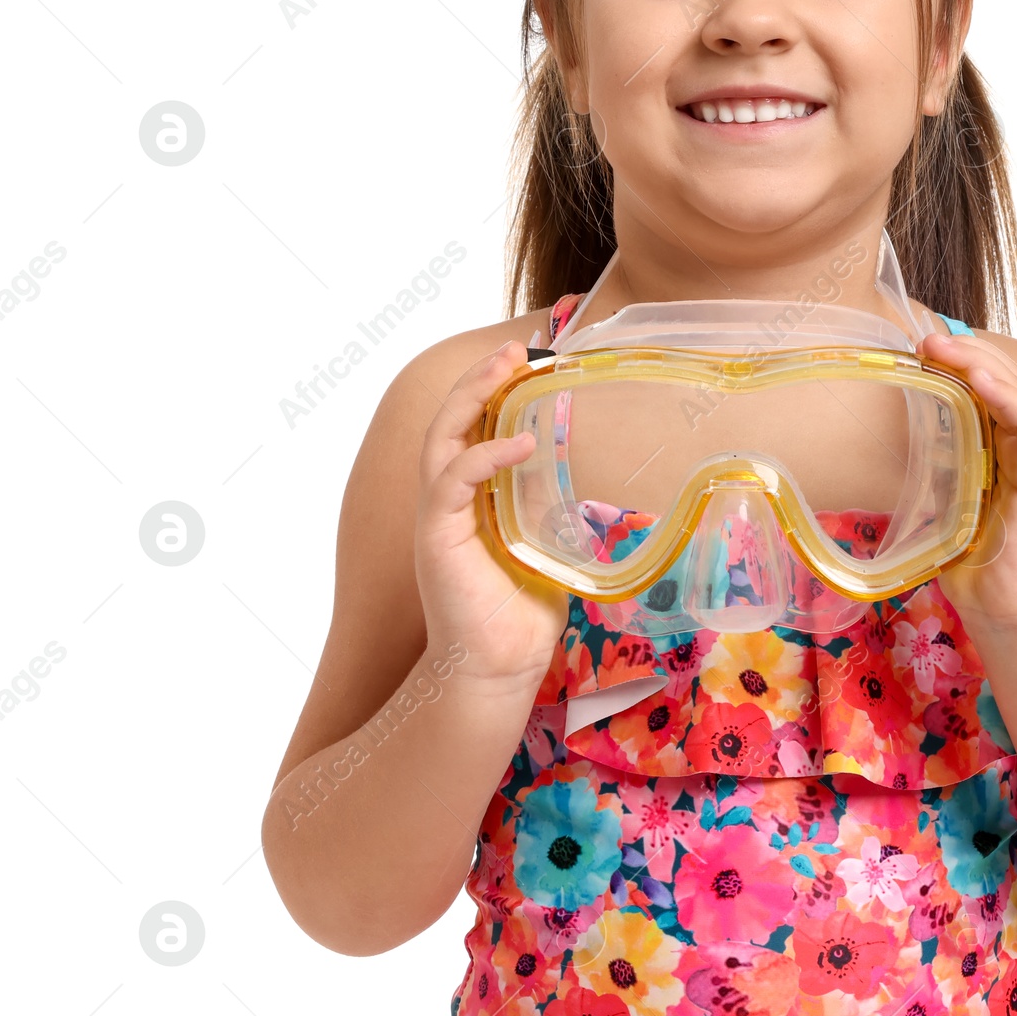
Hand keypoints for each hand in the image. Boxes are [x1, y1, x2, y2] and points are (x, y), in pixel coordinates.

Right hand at [412, 337, 568, 690]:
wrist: (499, 666)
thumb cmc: (520, 612)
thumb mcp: (544, 544)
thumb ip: (548, 508)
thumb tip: (578, 477)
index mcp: (472, 498)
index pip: (474, 429)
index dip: (493, 392)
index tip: (527, 362)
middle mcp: (449, 500)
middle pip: (452, 421)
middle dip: (479, 379)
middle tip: (515, 349)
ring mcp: (439, 516)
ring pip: (443, 438)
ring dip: (471, 397)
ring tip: (506, 368)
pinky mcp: (437, 536)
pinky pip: (453, 481)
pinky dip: (485, 456)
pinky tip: (520, 443)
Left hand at [916, 330, 1016, 632]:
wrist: (1011, 617)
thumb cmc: (980, 572)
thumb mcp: (947, 509)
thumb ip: (937, 477)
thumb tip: (897, 453)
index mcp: (1002, 451)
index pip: (985, 391)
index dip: (958, 364)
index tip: (919, 348)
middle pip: (1003, 381)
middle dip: (965, 353)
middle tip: (924, 338)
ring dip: (980, 363)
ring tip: (944, 346)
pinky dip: (1008, 397)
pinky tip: (981, 380)